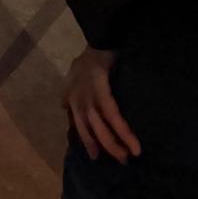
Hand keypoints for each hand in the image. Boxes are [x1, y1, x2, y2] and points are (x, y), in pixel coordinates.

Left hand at [63, 46, 141, 163]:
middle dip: (103, 147)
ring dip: (114, 145)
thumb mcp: (73, 74)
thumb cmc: (89, 56)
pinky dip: (124, 133)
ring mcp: (87, 98)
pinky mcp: (101, 93)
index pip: (77, 124)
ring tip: (128, 157)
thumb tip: (64, 105)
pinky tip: (134, 145)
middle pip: (88, 131)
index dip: (87, 140)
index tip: (95, 155)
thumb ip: (69, 90)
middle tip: (119, 159)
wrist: (99, 39)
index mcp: (71, 98)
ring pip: (100, 129)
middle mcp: (76, 101)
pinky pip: (113, 117)